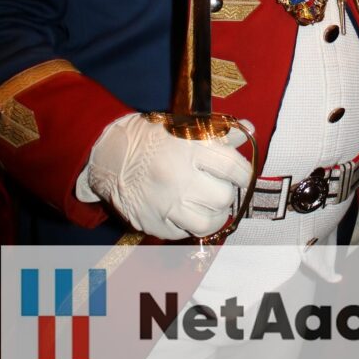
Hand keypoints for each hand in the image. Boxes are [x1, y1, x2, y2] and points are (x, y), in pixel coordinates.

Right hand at [82, 113, 252, 239]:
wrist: (110, 154)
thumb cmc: (154, 138)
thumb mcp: (186, 126)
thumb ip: (219, 131)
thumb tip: (248, 129)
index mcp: (188, 148)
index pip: (232, 167)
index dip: (244, 173)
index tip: (242, 175)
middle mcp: (177, 177)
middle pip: (223, 197)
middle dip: (227, 194)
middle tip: (221, 188)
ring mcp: (164, 203)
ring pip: (207, 223)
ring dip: (215, 215)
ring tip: (210, 205)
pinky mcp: (153, 223)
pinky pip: (184, 233)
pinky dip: (190, 224)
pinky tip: (187, 211)